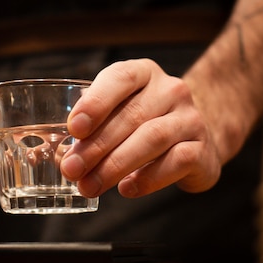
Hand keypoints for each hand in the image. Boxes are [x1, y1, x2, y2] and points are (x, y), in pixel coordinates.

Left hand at [60, 59, 222, 198]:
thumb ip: (92, 127)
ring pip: (153, 138)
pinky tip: (126, 190)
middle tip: (71, 169)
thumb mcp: (119, 112)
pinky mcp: (202, 149)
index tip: (74, 128)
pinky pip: (176, 162)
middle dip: (96, 145)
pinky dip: (148, 179)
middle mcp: (171, 90)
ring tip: (89, 186)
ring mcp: (191, 118)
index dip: (96, 102)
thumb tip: (60, 155)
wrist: (195, 138)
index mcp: (144, 73)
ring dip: (116, 165)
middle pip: (132, 115)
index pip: (121, 78)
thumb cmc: (143, 123)